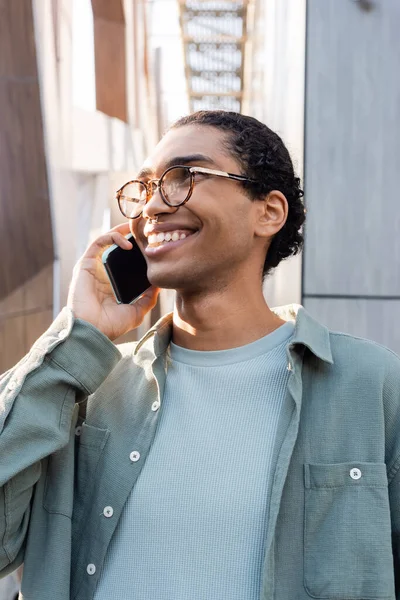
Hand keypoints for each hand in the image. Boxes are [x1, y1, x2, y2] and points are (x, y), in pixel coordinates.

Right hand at [67, 223, 159, 339]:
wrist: (92, 330)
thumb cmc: (110, 325)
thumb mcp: (136, 312)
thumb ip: (148, 298)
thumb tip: (159, 284)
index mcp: (113, 283)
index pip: (126, 260)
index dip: (139, 250)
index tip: (153, 245)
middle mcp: (103, 272)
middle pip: (117, 246)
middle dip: (131, 235)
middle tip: (147, 229)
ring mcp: (94, 266)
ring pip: (108, 239)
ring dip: (123, 230)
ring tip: (139, 230)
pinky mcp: (86, 263)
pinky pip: (99, 241)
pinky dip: (113, 237)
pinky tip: (128, 244)